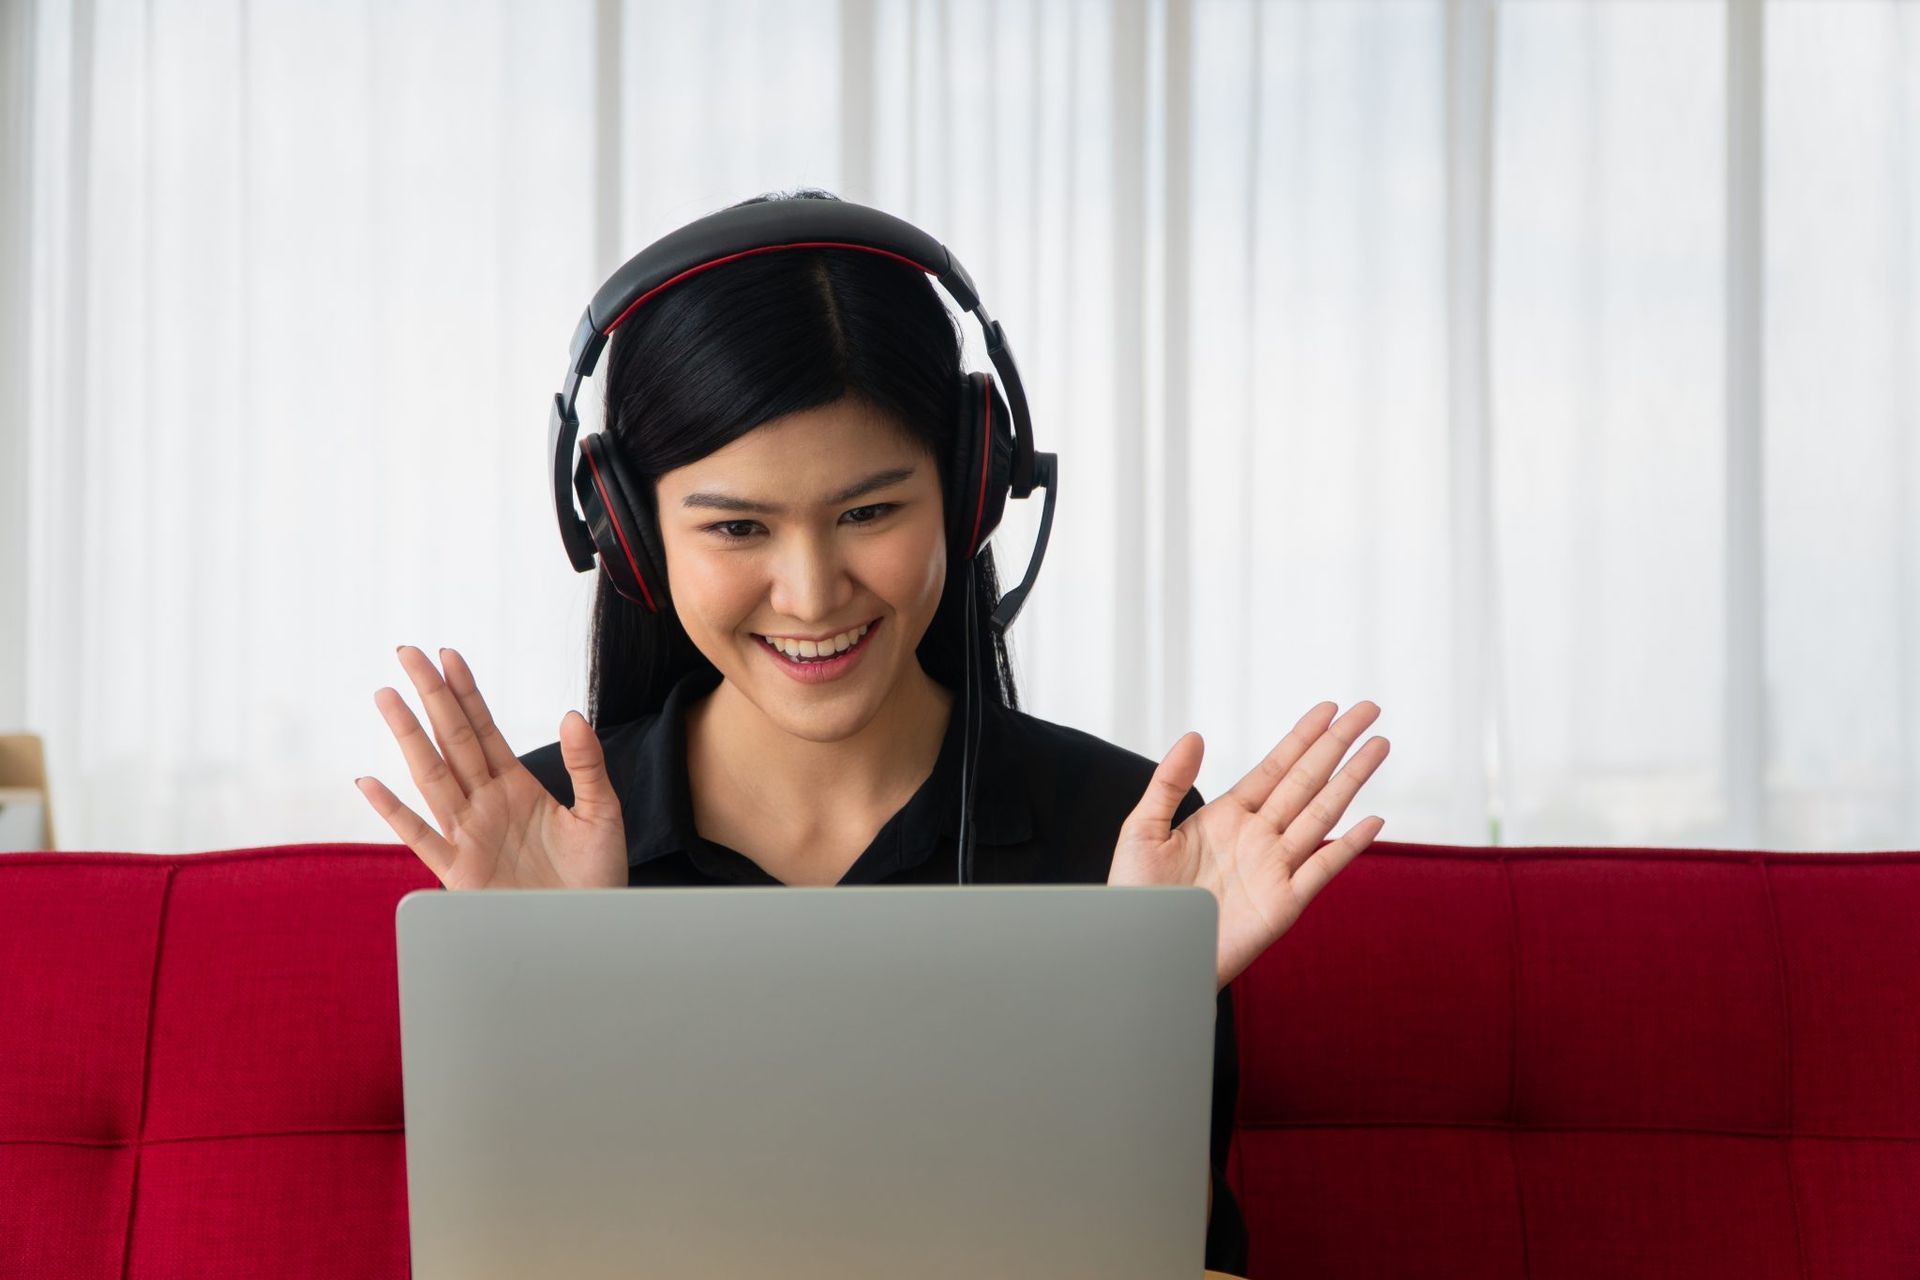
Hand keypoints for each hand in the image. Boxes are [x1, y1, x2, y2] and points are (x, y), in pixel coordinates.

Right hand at [355, 645, 627, 890]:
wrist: (590, 928)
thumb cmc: (597, 877)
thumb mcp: (602, 812)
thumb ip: (587, 765)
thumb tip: (570, 714)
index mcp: (518, 787)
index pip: (485, 729)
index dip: (466, 692)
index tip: (449, 655)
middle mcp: (486, 804)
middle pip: (451, 741)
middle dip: (431, 696)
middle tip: (408, 652)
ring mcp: (469, 835)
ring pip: (431, 776)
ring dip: (408, 736)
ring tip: (387, 696)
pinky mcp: (460, 873)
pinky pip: (421, 837)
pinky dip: (393, 812)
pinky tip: (369, 782)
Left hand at [1108, 701, 1389, 989]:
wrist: (1144, 949)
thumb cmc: (1138, 895)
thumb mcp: (1143, 829)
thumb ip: (1169, 782)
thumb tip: (1195, 735)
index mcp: (1227, 816)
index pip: (1275, 767)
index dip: (1303, 737)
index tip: (1328, 708)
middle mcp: (1257, 836)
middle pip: (1307, 780)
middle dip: (1337, 745)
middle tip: (1368, 709)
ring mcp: (1274, 868)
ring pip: (1322, 814)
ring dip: (1351, 780)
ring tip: (1378, 746)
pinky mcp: (1283, 904)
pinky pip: (1323, 869)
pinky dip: (1349, 846)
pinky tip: (1373, 820)